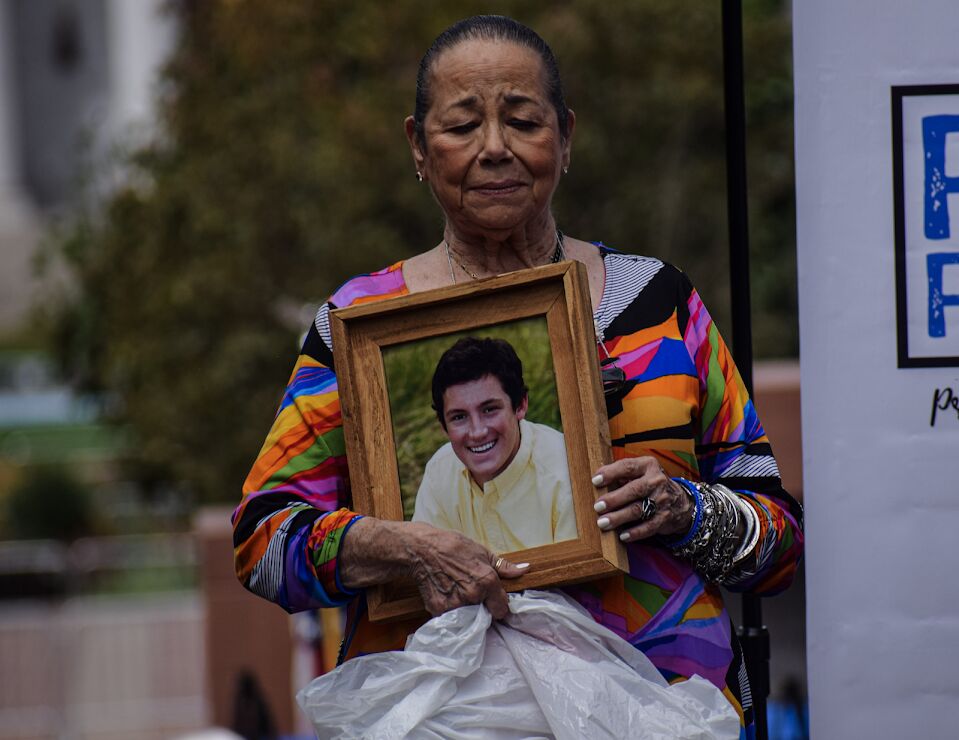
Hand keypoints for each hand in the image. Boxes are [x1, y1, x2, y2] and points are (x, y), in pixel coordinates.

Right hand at [340, 518, 527, 618]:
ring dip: (466, 609)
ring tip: (457, 590)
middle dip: (482, 606)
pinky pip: (451, 617)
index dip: (499, 604)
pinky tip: (446, 593)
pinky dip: (450, 610)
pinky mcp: (439, 610)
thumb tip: (525, 569)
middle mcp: (472, 596)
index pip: (503, 609)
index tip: (493, 599)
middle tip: (471, 590)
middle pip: (485, 614)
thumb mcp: (481, 551)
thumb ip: (504, 566)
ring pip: (468, 617)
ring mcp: (455, 605)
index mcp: (487, 581)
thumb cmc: (452, 547)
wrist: (421, 550)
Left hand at [591, 457, 692, 542]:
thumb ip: (620, 475)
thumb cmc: (649, 485)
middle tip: (597, 507)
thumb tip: (596, 484)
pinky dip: (635, 532)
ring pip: (639, 509)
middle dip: (614, 499)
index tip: (595, 481)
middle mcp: (657, 481)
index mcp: (648, 465)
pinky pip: (649, 526)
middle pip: (634, 490)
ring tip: (603, 523)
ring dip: (619, 517)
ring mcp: (662, 500)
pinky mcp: (665, 517)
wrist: (679, 501)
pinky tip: (622, 536)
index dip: (611, 473)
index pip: (628, 467)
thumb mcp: (639, 473)